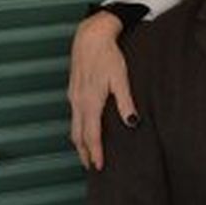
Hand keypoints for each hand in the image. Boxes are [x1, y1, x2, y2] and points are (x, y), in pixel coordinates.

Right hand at [67, 11, 133, 170]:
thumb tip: (132, 123)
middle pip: (78, 135)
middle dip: (84, 152)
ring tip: (87, 153)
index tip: (98, 166)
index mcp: (90, 102)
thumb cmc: (108, 56)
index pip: (91, 135)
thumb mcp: (120, 79)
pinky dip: (78, 128)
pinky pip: (73, 116)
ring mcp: (73, 97)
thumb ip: (126, 102)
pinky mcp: (72, 91)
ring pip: (73, 127)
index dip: (95, 152)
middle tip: (91, 166)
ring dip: (79, 142)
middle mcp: (78, 102)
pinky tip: (85, 130)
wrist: (90, 37)